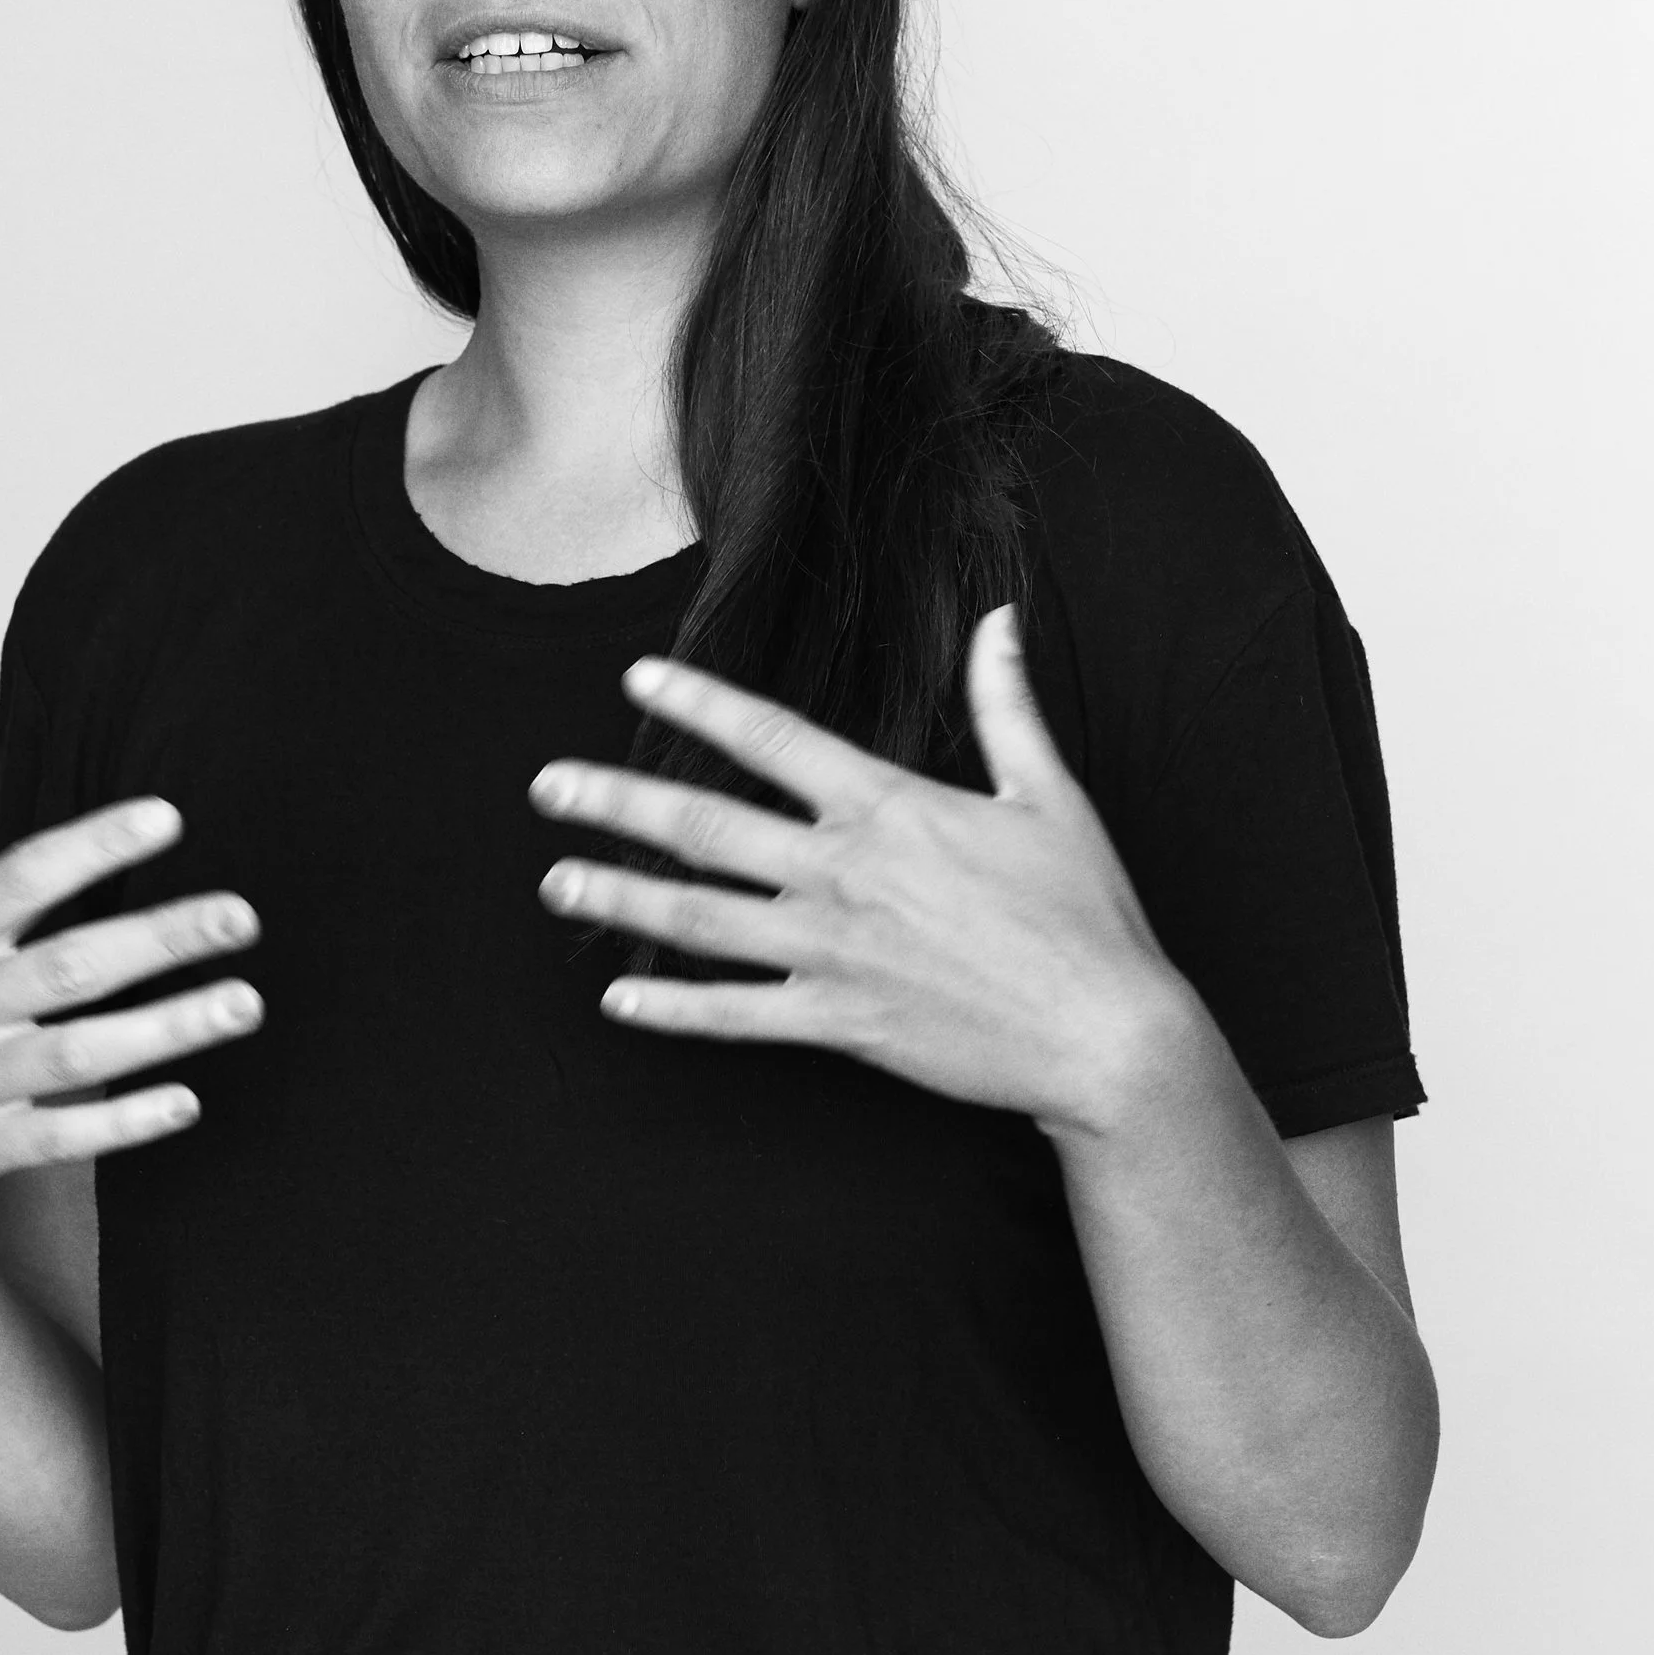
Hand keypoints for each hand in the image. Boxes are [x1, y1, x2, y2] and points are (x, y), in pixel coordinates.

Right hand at [0, 744, 262, 1241]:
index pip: (21, 879)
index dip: (93, 846)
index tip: (168, 817)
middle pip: (68, 965)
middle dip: (160, 937)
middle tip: (242, 916)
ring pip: (75, 1052)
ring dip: (165, 1030)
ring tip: (243, 1003)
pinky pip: (57, 1135)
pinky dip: (120, 1123)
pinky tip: (186, 1102)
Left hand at [528, 608, 1188, 1136]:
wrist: (1107, 1036)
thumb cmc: (1086, 915)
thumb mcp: (1050, 796)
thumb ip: (1006, 705)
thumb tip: (1002, 618)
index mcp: (891, 808)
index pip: (771, 740)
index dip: (698, 703)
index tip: (636, 677)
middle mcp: (846, 873)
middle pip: (705, 827)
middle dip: (617, 803)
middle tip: (546, 788)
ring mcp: (835, 952)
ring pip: (700, 920)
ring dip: (620, 899)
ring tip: (555, 883)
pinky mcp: (840, 1023)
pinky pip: (736, 1016)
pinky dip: (672, 1010)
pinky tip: (616, 1001)